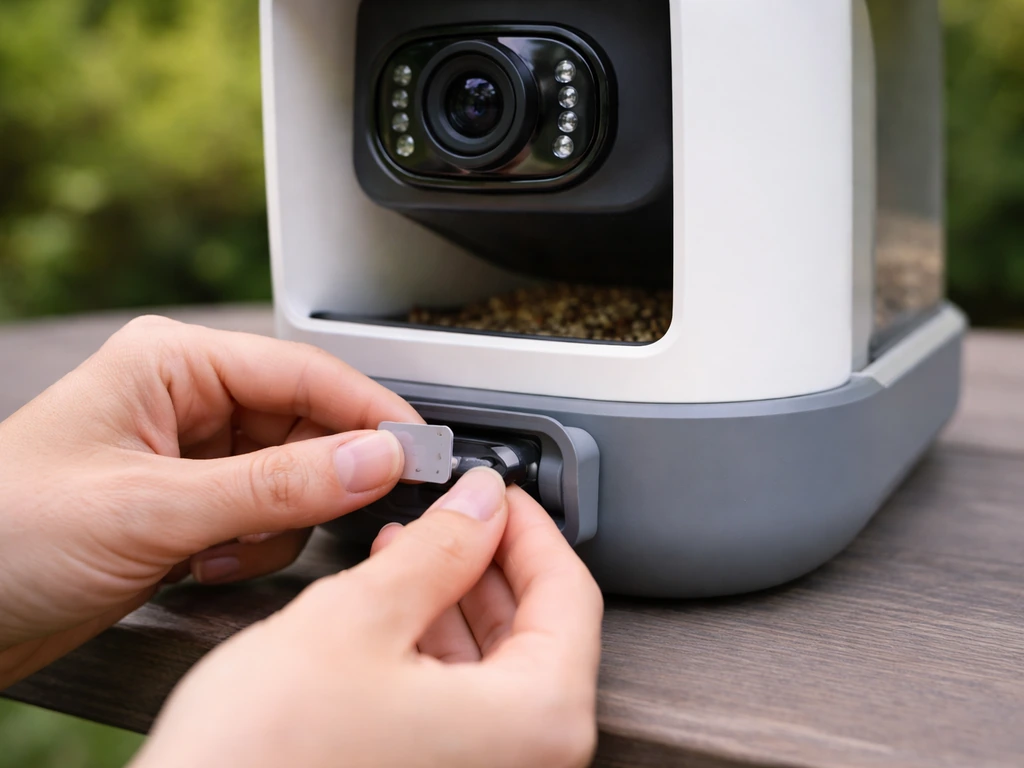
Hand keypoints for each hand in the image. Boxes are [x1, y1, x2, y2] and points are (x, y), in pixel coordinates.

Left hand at [0, 315, 419, 685]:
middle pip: (305, 425)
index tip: (420, 451)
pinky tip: (203, 564)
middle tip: (347, 513)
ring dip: (275, 523)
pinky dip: (251, 548)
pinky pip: (263, 516)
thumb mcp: (153, 509)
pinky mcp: (189, 505)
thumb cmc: (5, 533)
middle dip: (317, 478)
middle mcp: (188, 401)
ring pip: (291, 477)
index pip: (304, 373)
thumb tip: (375, 459)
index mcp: (173, 364)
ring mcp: (191, 456)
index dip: (369, 412)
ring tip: (223, 549)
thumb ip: (276, 485)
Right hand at [133, 470, 603, 767]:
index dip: (529, 528)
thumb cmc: (263, 764)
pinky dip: (432, 649)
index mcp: (537, 722)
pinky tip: (392, 612)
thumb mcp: (358, 619)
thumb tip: (480, 504)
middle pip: (537, 631)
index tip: (496, 494)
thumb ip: (438, 549)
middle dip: (487, 560)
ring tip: (411, 550)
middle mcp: (526, 764)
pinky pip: (462, 707)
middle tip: (452, 513)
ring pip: (495, 667)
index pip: (570, 593)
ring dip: (456, 599)